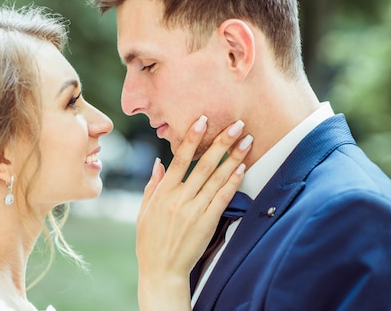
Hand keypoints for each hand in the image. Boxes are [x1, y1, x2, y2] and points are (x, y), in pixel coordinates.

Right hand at [136, 115, 251, 310]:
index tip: (202, 120)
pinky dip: (232, 182)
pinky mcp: (207, 222)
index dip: (191, 139)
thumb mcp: (144, 211)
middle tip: (236, 124)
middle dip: (221, 142)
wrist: (162, 270)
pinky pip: (222, 198)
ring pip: (216, 178)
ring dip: (233, 158)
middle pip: (203, 165)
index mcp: (162, 192)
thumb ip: (153, 185)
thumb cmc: (150, 241)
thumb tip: (159, 162)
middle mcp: (179, 198)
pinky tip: (241, 168)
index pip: (179, 159)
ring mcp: (194, 210)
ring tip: (246, 141)